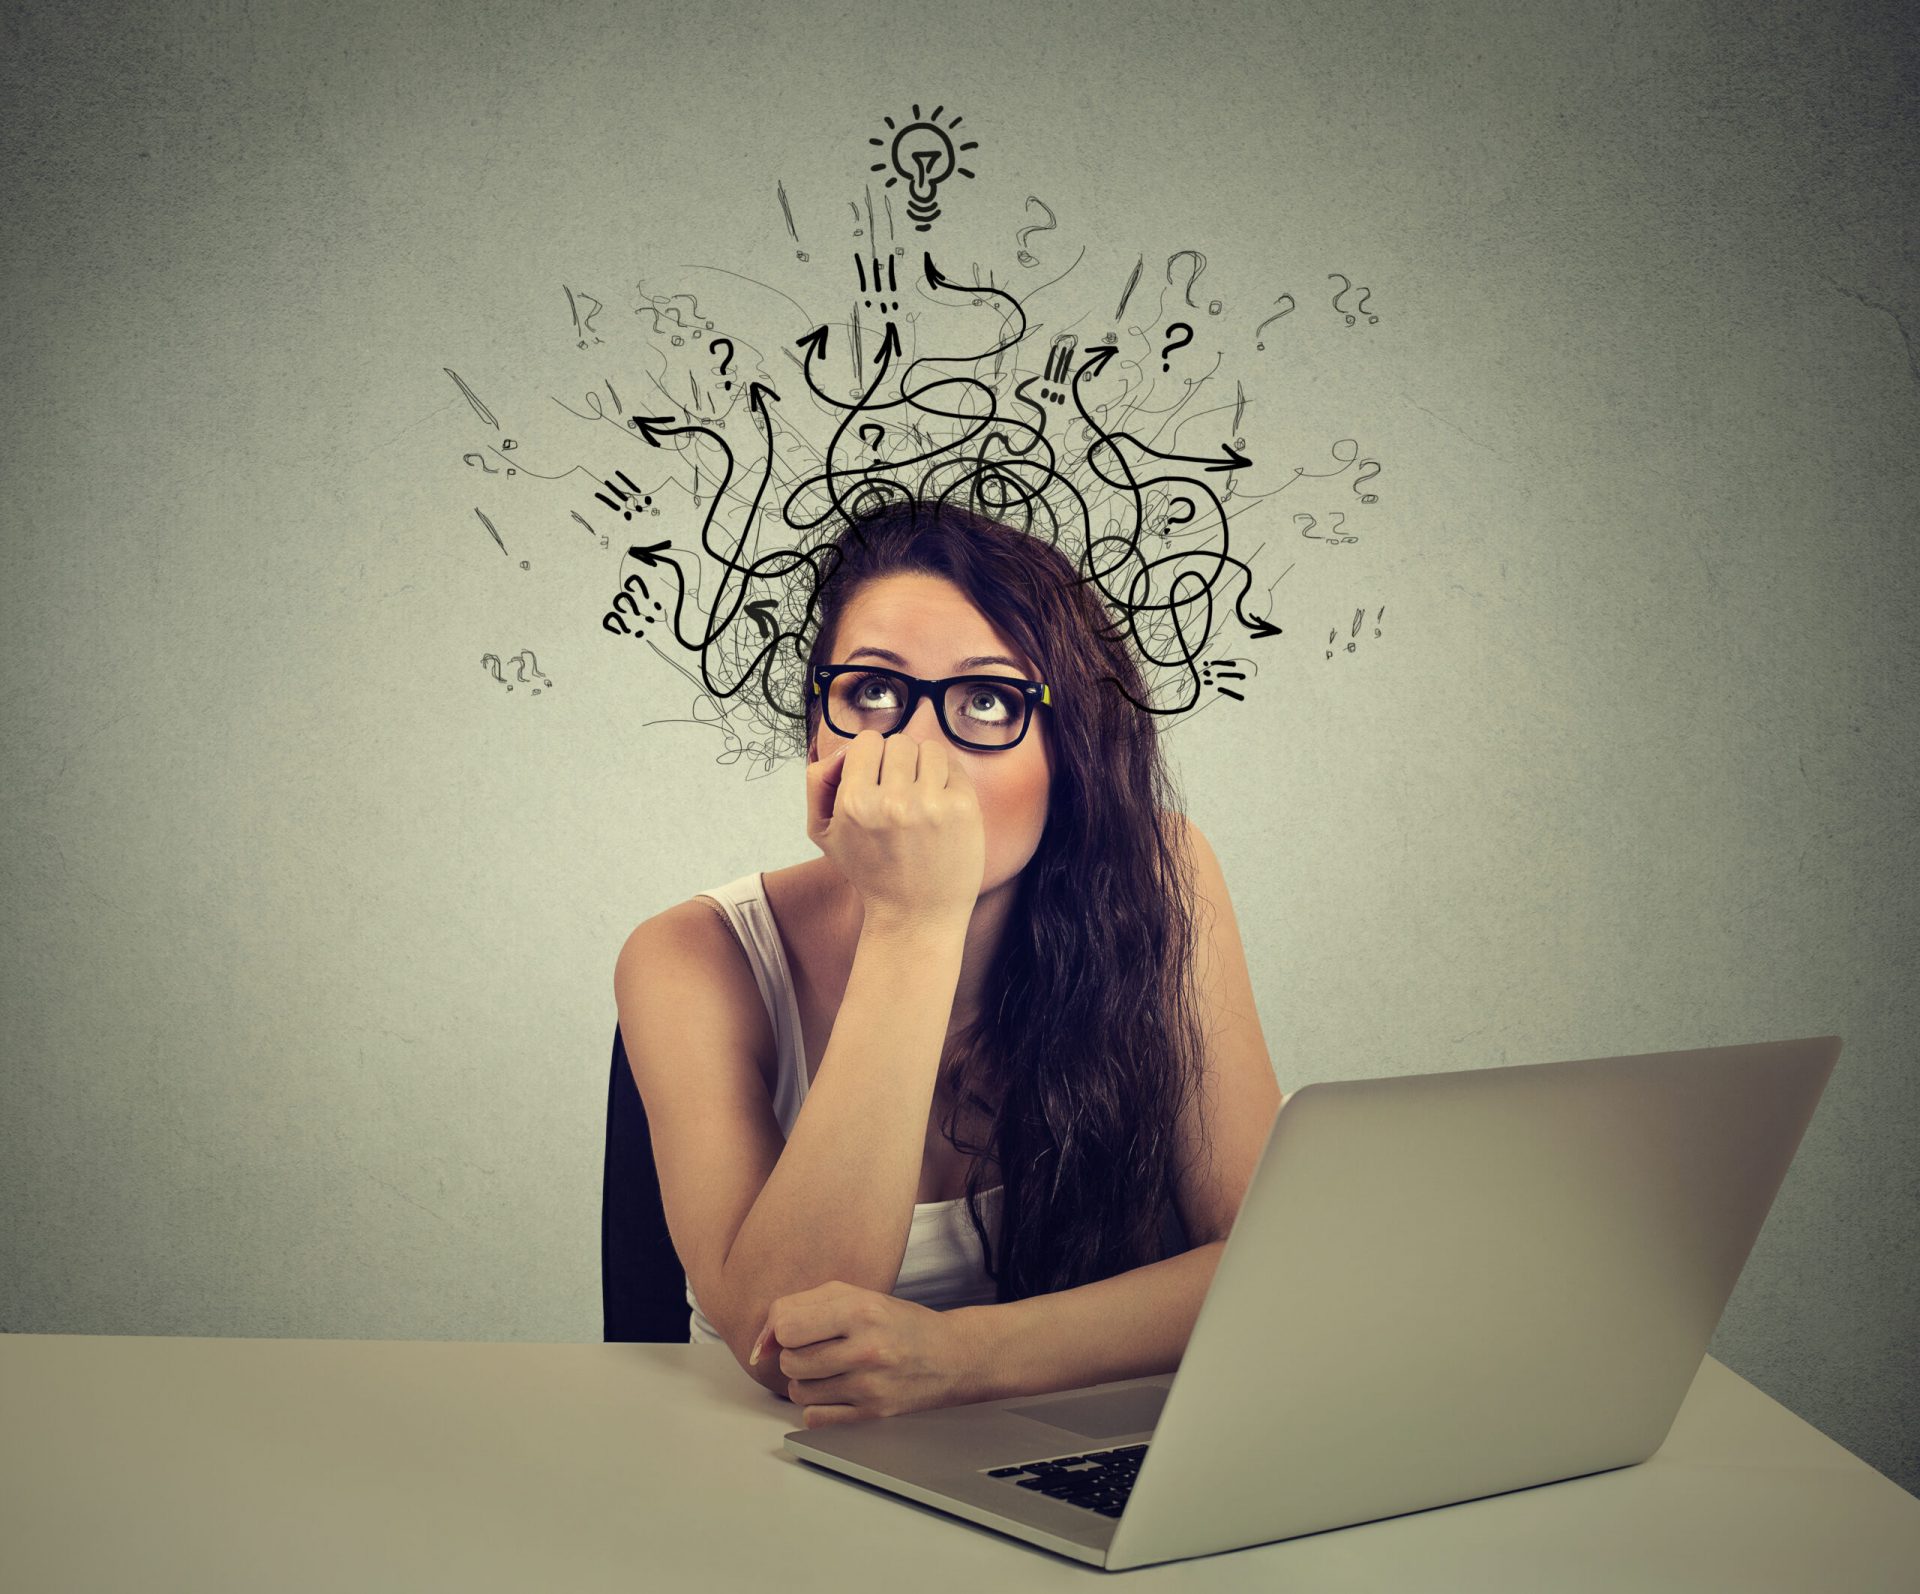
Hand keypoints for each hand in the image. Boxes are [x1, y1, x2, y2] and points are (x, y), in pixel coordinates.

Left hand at [751, 1280, 978, 1427]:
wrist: (951, 1357)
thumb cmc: (898, 1323)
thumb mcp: (855, 1295)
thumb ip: (801, 1306)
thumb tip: (762, 1342)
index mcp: (861, 1311)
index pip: (787, 1327)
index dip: (781, 1330)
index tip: (794, 1331)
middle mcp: (866, 1350)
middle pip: (791, 1362)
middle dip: (797, 1355)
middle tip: (821, 1347)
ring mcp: (870, 1387)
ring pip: (799, 1392)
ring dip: (807, 1381)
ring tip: (833, 1368)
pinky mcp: (872, 1417)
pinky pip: (814, 1419)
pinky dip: (819, 1406)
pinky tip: (839, 1390)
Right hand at [805, 728, 985, 928]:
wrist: (915, 916)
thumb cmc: (870, 872)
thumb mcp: (823, 833)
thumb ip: (818, 782)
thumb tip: (843, 750)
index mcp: (855, 804)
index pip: (867, 742)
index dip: (871, 758)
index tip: (877, 781)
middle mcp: (893, 802)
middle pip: (899, 743)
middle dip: (899, 764)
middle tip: (900, 794)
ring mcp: (931, 805)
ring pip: (929, 749)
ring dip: (925, 767)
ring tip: (921, 798)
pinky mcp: (963, 809)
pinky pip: (955, 766)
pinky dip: (948, 780)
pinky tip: (940, 806)